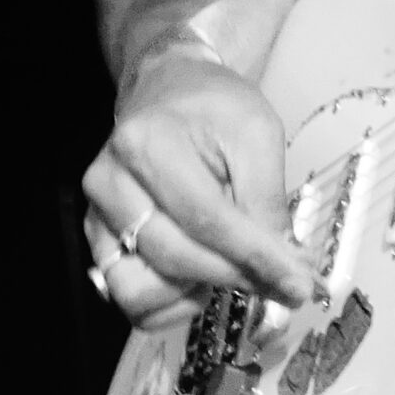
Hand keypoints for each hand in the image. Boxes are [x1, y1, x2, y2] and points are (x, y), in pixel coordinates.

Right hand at [81, 41, 316, 329]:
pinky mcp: (97, 241)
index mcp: (148, 143)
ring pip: (140, 291)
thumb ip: (268, 201)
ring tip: (230, 267)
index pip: (206, 218)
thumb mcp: (257, 133)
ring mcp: (96, 215)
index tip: (298, 285)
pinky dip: (170, 304)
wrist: (167, 90)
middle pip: (175, 257)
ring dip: (194, 294)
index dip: (255, 258)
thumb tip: (288, 269)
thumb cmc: (215, 108)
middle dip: (236, 277)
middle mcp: (110, 182)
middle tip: (283, 284)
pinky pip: (128, 299)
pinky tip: (200, 279)